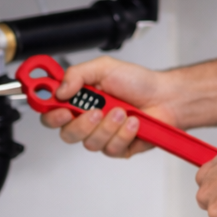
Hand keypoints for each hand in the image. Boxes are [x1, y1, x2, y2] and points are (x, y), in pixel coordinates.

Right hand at [40, 56, 176, 158]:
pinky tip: (132, 122)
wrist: (165, 97)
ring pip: (90, 143)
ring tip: (122, 111)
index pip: (51, 113)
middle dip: (82, 124)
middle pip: (66, 134)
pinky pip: (111, 148)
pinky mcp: (117, 148)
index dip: (50, 114)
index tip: (62, 109)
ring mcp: (102, 135)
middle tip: (97, 111)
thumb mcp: (105, 67)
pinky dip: (124, 134)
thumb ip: (77, 74)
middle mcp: (87, 119)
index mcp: (79, 100)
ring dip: (108, 126)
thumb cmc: (138, 82)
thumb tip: (58, 89)